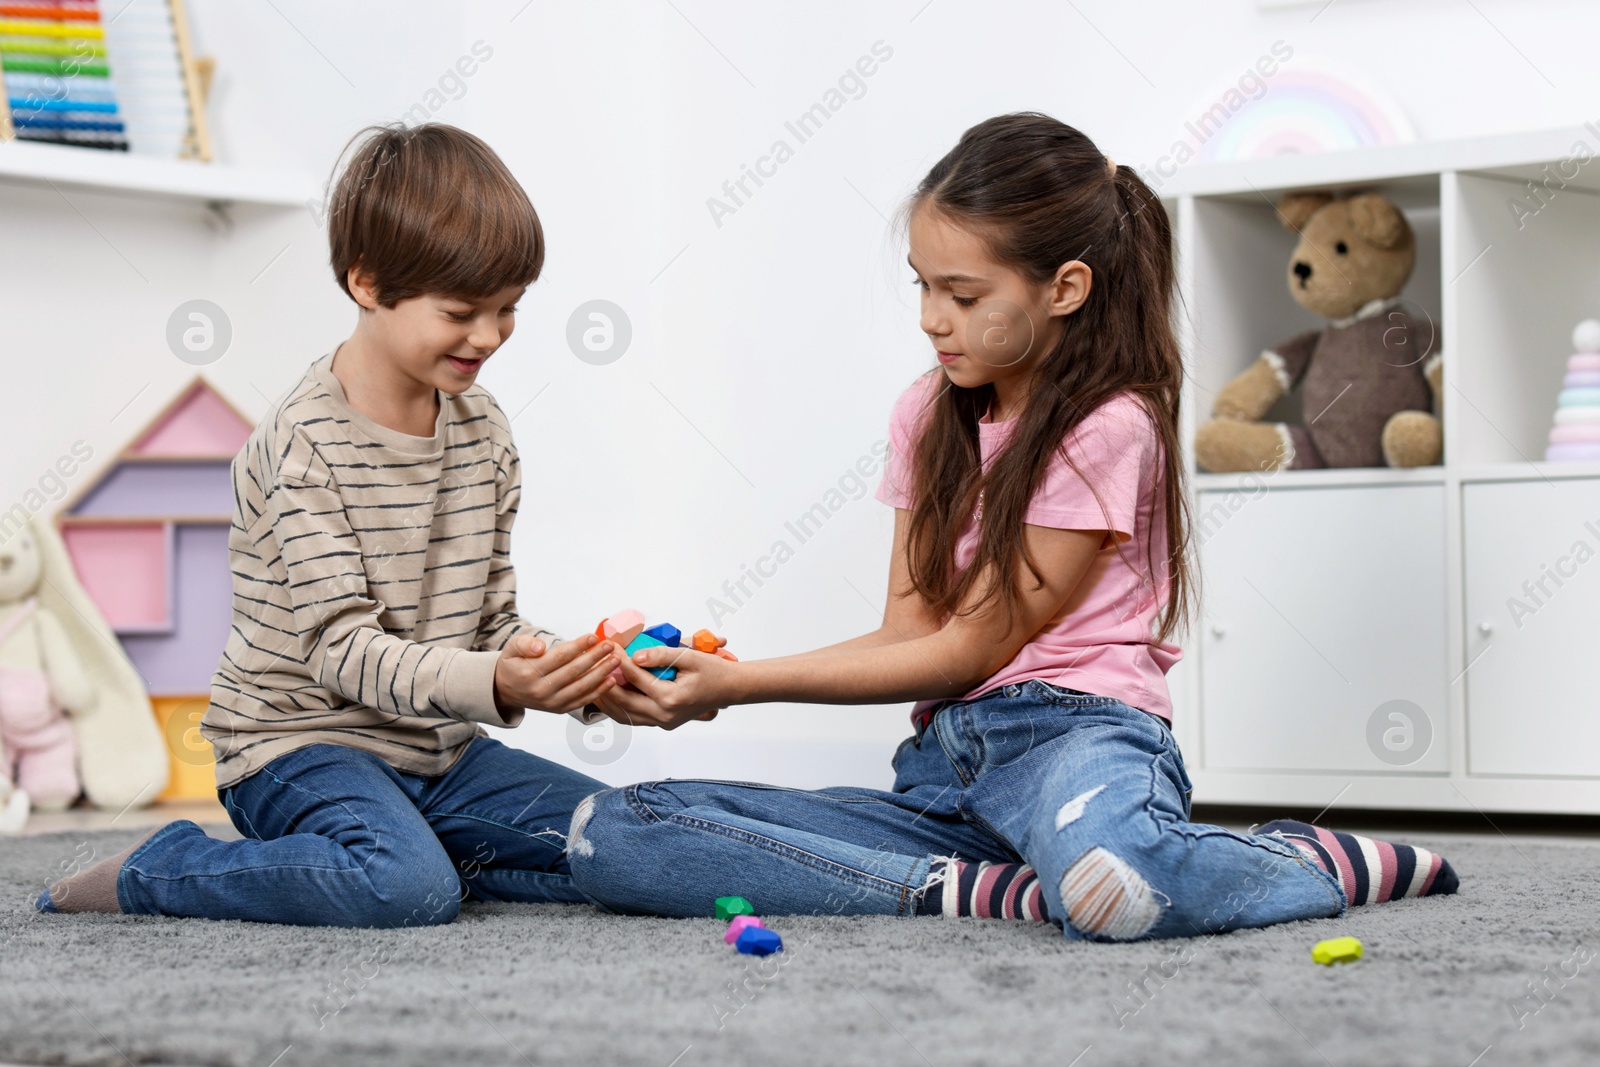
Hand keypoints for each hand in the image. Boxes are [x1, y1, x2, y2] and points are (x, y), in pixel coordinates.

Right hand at [494, 633, 619, 714]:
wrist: (506, 690)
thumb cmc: (513, 664)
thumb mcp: (511, 648)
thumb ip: (524, 644)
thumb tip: (540, 646)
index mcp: (529, 673)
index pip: (559, 657)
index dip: (578, 646)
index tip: (593, 636)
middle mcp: (541, 690)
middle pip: (573, 671)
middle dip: (594, 657)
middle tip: (610, 645)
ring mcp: (551, 702)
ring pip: (581, 687)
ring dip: (601, 673)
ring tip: (615, 659)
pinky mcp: (559, 709)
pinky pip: (582, 700)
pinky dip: (598, 691)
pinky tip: (611, 680)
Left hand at [594, 643, 735, 729]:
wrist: (731, 688)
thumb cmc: (715, 671)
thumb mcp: (689, 657)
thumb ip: (661, 655)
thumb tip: (635, 656)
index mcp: (671, 698)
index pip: (636, 678)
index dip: (620, 660)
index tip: (609, 646)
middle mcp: (665, 715)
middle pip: (624, 701)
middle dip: (606, 682)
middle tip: (593, 666)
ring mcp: (664, 722)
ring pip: (626, 715)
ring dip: (609, 700)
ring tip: (594, 684)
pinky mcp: (664, 722)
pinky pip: (635, 717)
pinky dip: (621, 707)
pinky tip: (611, 695)